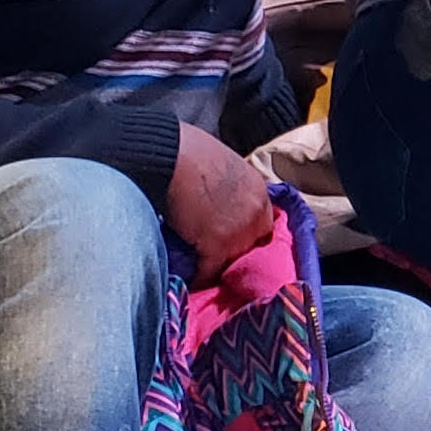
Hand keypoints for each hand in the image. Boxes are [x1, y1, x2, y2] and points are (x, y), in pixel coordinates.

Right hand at [166, 121, 272, 278]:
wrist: (168, 155)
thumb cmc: (187, 150)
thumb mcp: (223, 165)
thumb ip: (229, 187)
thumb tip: (217, 202)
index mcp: (258, 190)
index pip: (261, 222)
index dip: (243, 232)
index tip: (229, 238)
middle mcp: (256, 212)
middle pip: (251, 244)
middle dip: (234, 250)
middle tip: (216, 255)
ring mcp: (239, 231)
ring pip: (232, 261)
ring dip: (217, 265)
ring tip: (201, 270)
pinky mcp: (217, 246)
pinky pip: (209, 272)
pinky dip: (198, 277)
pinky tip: (189, 280)